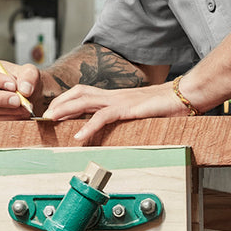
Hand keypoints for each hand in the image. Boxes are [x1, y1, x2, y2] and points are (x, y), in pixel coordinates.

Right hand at [0, 57, 40, 120]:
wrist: (25, 94)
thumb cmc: (22, 79)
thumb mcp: (29, 71)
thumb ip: (29, 76)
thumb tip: (24, 90)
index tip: (13, 86)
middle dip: (0, 98)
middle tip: (18, 101)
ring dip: (8, 110)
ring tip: (25, 107)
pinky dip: (9, 118)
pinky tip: (20, 114)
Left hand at [42, 83, 177, 141]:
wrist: (186, 95)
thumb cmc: (168, 105)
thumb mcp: (143, 112)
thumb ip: (129, 118)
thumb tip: (119, 127)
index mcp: (118, 97)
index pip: (86, 93)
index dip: (68, 100)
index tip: (54, 111)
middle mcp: (116, 96)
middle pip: (80, 93)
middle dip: (59, 103)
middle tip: (44, 116)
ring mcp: (121, 100)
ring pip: (85, 100)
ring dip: (66, 109)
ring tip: (51, 120)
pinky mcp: (128, 109)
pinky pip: (103, 117)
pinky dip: (88, 127)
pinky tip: (79, 137)